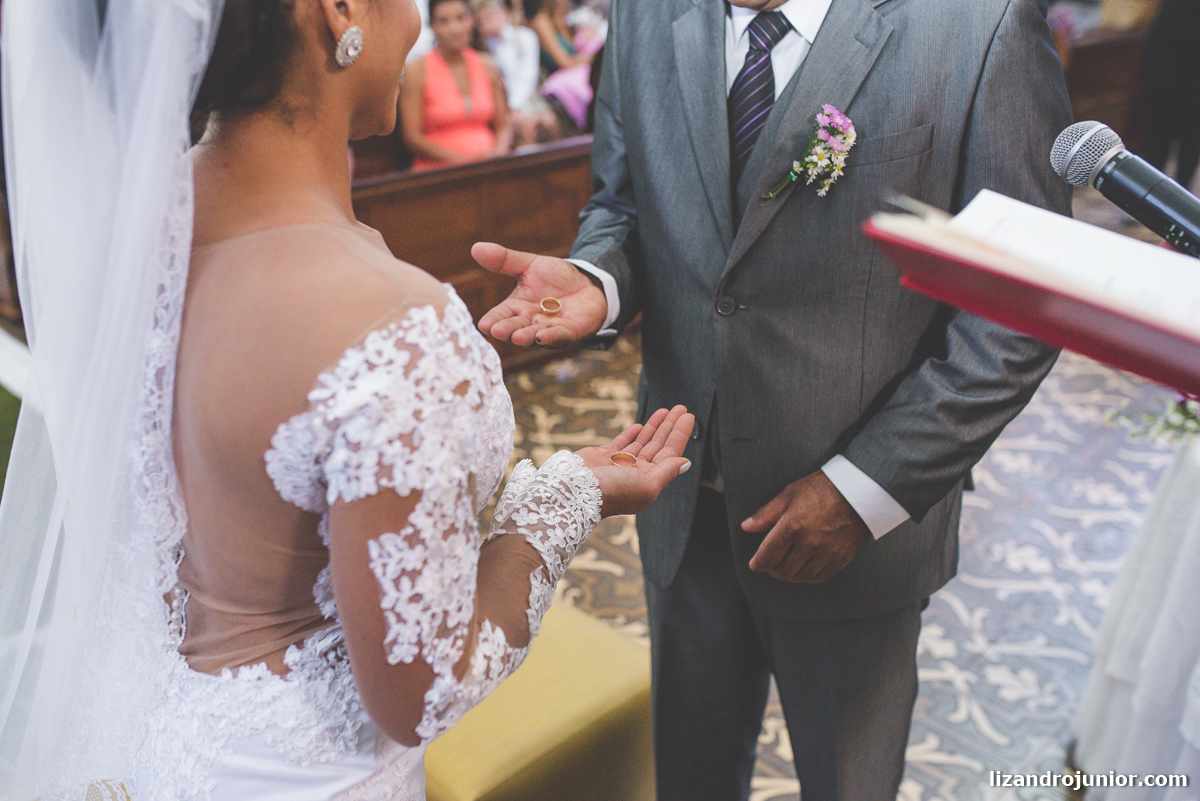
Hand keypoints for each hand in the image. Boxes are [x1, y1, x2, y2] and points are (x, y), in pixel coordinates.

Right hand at [473, 242, 608, 346]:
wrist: (587, 283)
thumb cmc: (555, 278)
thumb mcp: (529, 265)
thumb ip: (504, 260)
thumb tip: (475, 247)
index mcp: (517, 307)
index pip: (501, 315)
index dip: (493, 320)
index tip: (483, 325)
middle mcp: (530, 322)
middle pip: (516, 328)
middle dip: (507, 330)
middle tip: (497, 331)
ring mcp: (549, 330)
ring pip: (536, 336)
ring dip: (527, 337)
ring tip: (518, 337)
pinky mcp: (569, 332)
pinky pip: (559, 336)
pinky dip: (551, 337)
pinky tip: (543, 336)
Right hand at [576, 405, 694, 516]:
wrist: (576, 490)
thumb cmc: (614, 491)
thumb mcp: (648, 484)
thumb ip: (667, 471)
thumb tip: (686, 462)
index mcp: (649, 481)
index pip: (670, 454)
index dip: (680, 435)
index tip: (688, 417)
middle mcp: (636, 473)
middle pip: (659, 445)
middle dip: (670, 427)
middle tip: (681, 408)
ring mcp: (620, 464)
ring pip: (642, 442)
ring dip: (654, 426)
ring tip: (665, 410)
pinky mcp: (603, 457)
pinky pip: (622, 443)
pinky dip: (632, 434)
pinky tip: (641, 425)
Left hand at [743, 471, 869, 583]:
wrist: (858, 491)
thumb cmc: (823, 489)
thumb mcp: (789, 494)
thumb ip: (766, 514)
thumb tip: (747, 527)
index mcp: (792, 527)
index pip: (767, 557)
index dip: (757, 563)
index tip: (755, 564)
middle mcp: (809, 543)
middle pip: (782, 570)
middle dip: (772, 569)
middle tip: (770, 563)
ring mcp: (826, 553)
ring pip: (799, 576)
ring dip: (788, 574)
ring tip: (785, 565)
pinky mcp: (840, 559)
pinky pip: (818, 577)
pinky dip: (806, 576)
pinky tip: (802, 568)